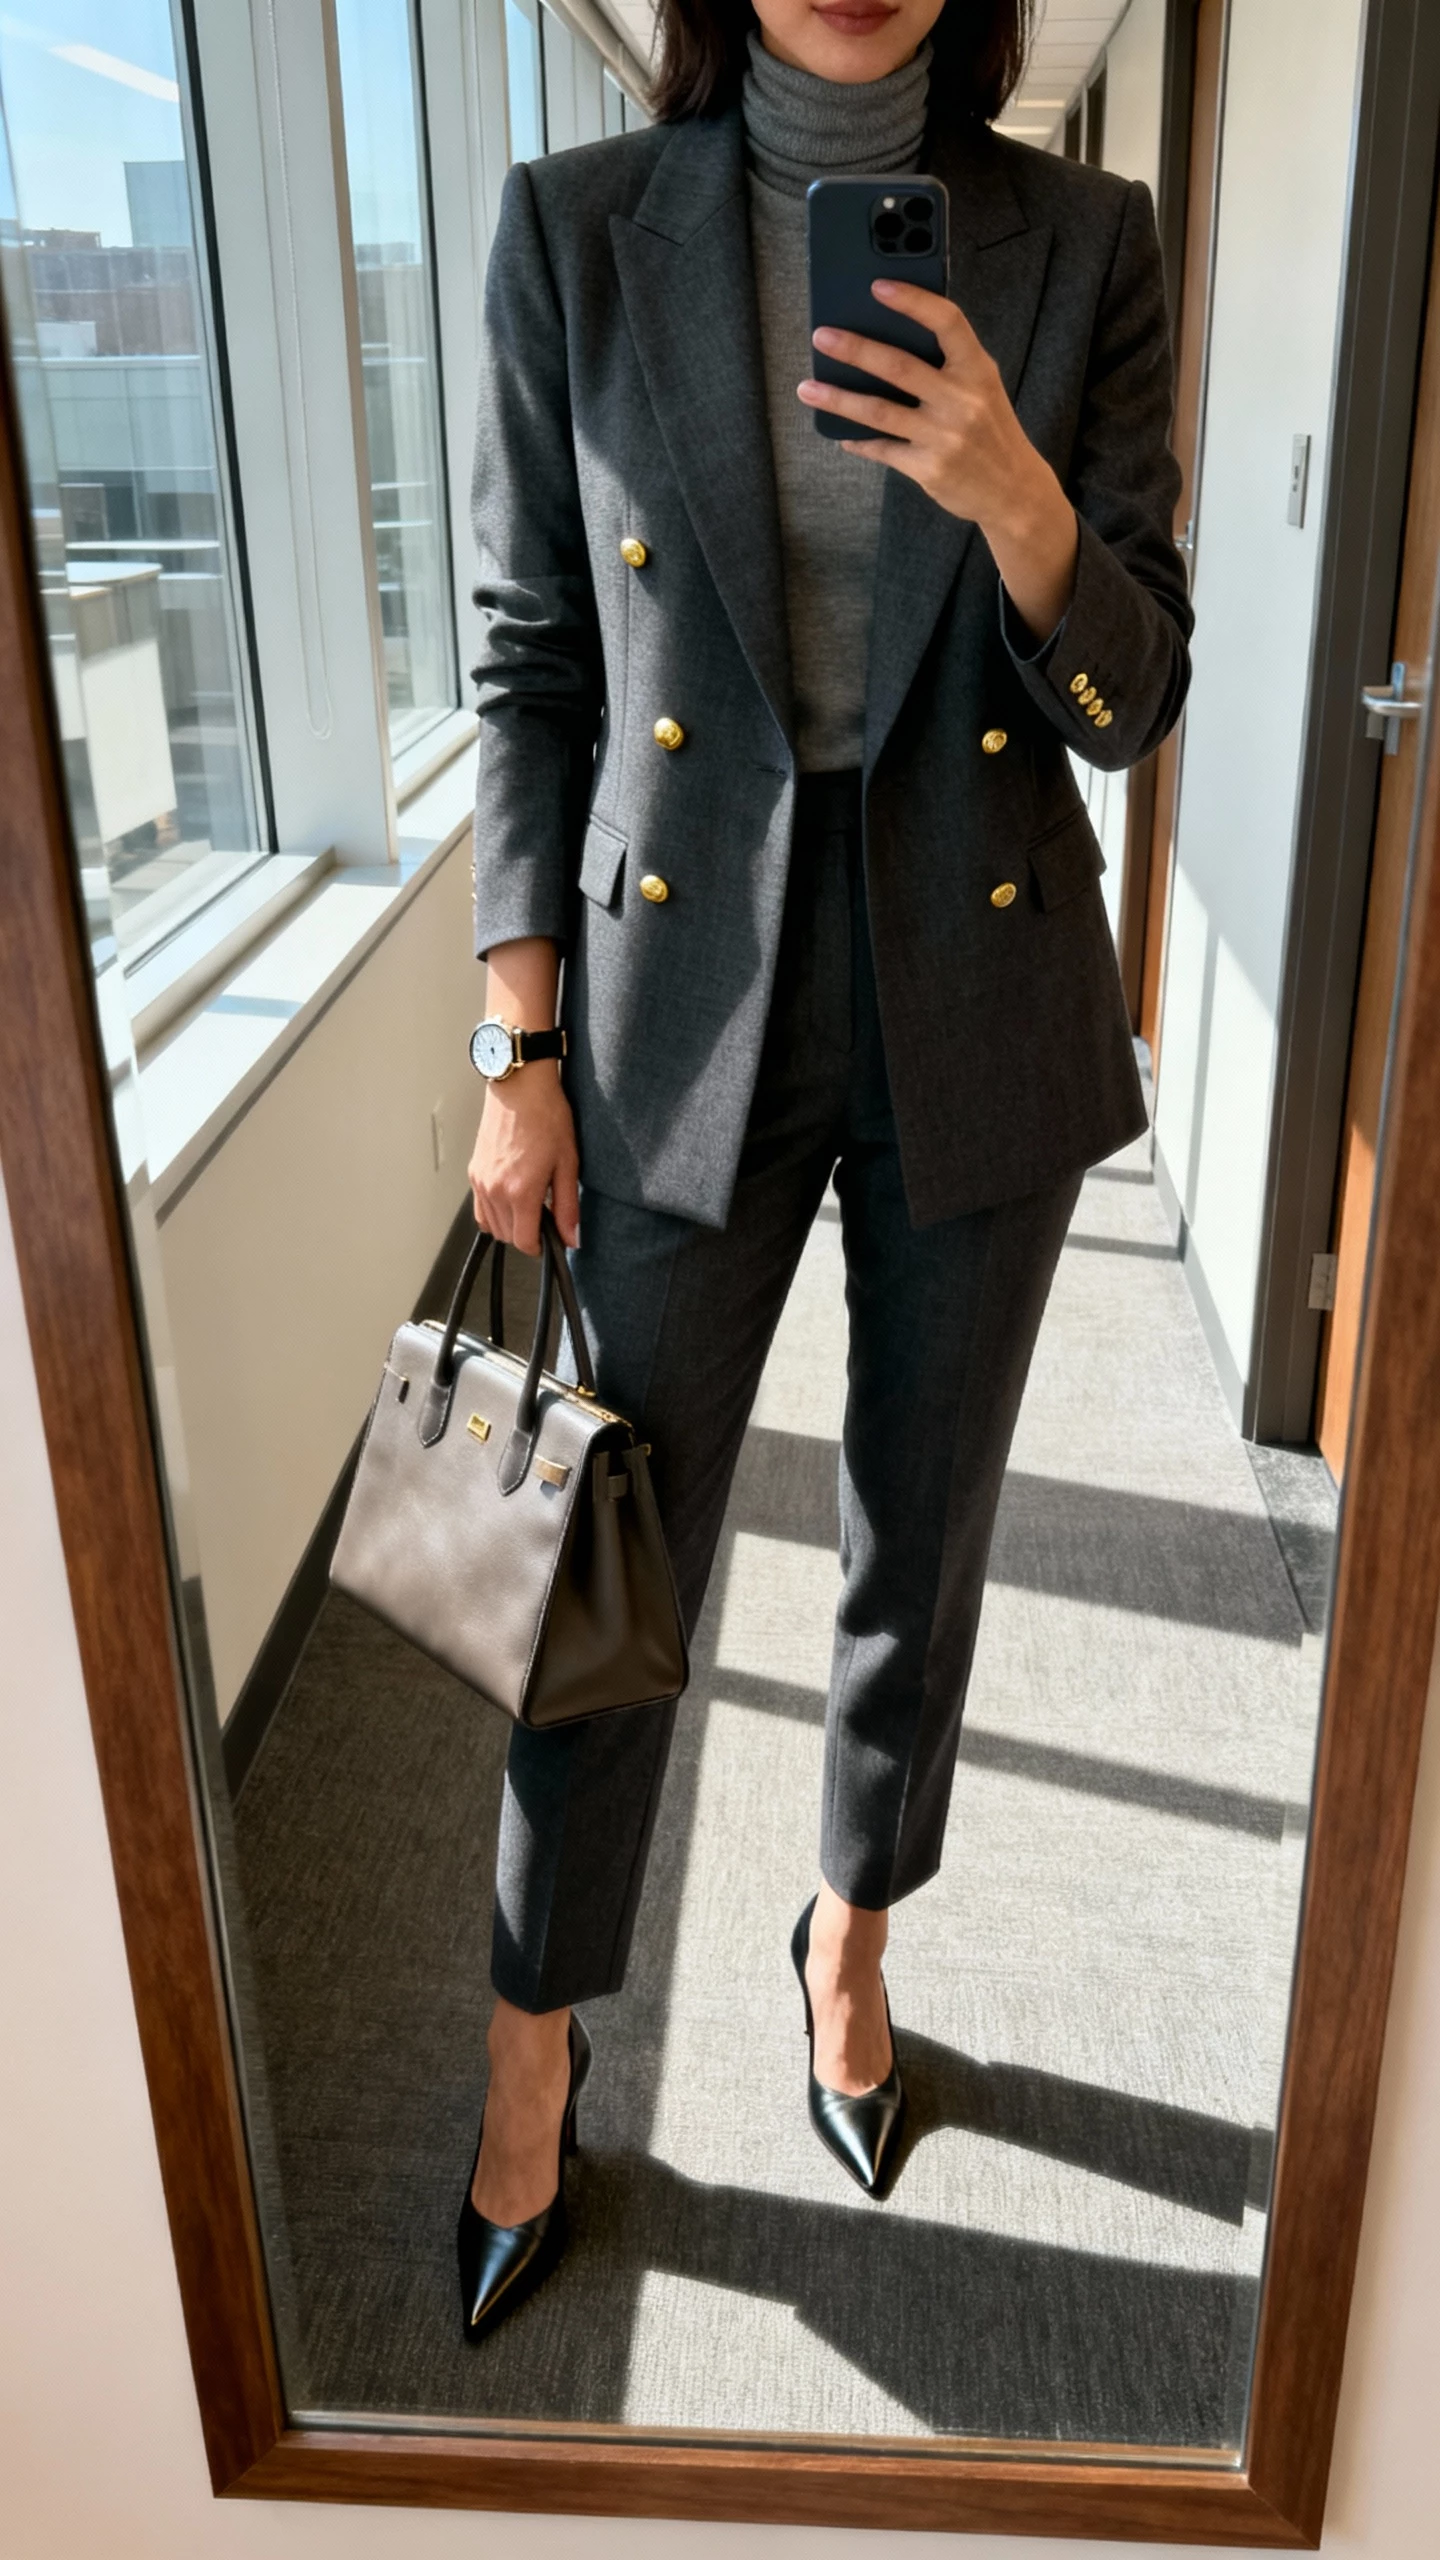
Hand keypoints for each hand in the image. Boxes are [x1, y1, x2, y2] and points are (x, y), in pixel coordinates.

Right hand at [468, 1068, 579, 1255]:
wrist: (520, 1086)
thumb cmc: (546, 1117)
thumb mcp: (568, 1163)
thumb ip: (567, 1206)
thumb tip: (571, 1238)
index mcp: (521, 1191)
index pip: (524, 1242)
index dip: (540, 1247)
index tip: (552, 1240)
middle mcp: (495, 1190)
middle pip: (507, 1236)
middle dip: (527, 1235)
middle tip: (546, 1217)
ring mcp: (481, 1181)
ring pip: (491, 1225)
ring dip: (510, 1225)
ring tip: (530, 1204)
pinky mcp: (474, 1171)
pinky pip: (480, 1207)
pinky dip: (494, 1212)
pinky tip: (512, 1197)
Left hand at [799, 279, 1078, 642]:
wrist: (1013, 490)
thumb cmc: (989, 428)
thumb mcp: (982, 387)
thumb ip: (947, 364)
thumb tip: (887, 337)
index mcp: (977, 370)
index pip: (947, 322)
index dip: (912, 301)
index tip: (878, 286)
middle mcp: (962, 401)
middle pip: (899, 366)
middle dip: (855, 349)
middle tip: (821, 336)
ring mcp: (944, 437)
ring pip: (879, 411)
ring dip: (838, 398)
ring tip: (807, 387)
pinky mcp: (928, 469)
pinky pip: (883, 449)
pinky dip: (859, 440)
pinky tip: (840, 432)